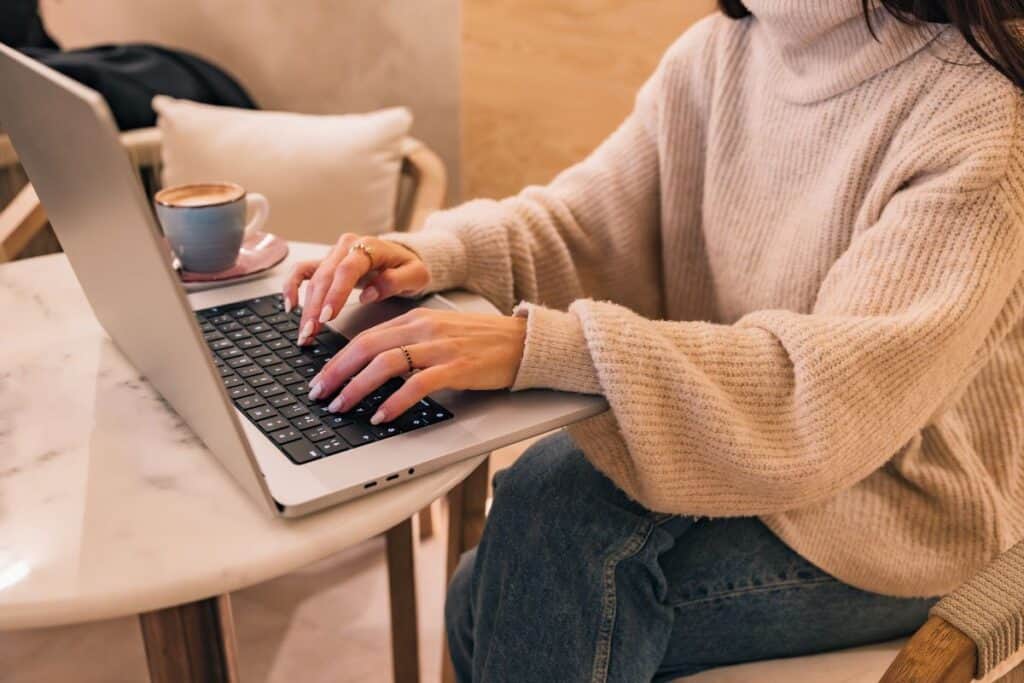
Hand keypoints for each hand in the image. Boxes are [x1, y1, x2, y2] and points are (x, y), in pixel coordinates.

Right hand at [283, 233, 429, 344]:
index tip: (327, 316)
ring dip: (304, 306)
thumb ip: (395, 282)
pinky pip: (302, 271)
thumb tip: (368, 294)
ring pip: (312, 279)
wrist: (403, 257)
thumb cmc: (409, 267)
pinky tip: (289, 307)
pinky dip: (291, 286)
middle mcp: (347, 247)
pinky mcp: (325, 263)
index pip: (347, 270)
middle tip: (310, 333)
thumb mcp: (415, 274)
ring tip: (305, 332)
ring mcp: (333, 254)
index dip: (335, 293)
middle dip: (314, 307)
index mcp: (369, 247)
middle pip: (324, 276)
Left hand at [308, 308, 527, 423]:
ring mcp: (440, 347)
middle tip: (320, 395)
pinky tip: (382, 415)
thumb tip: (374, 368)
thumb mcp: (439, 333)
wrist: (521, 342)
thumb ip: (409, 344)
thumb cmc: (481, 342)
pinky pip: (417, 384)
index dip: (338, 359)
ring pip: (386, 364)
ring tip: (342, 406)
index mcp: (415, 319)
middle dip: (337, 373)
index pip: (365, 337)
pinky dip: (395, 401)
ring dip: (358, 387)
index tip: (321, 379)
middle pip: (367, 347)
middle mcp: (423, 329)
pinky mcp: (457, 367)